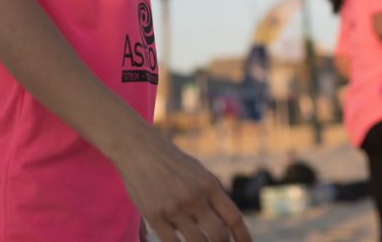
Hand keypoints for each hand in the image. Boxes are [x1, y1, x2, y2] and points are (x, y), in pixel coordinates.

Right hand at [116, 128, 250, 241]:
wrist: (137, 148)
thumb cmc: (170, 160)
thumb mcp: (197, 170)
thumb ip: (212, 193)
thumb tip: (227, 221)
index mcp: (208, 184)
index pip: (233, 217)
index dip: (243, 237)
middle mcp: (194, 196)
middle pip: (219, 236)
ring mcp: (173, 207)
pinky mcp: (154, 216)